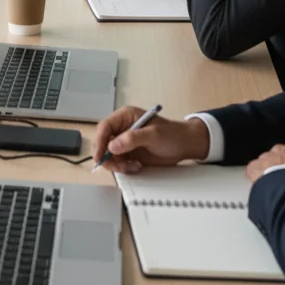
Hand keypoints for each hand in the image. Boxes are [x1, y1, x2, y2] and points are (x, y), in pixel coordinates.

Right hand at [92, 106, 209, 173]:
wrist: (185, 146)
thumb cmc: (171, 134)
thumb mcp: (153, 135)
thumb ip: (132, 139)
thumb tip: (112, 146)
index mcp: (125, 117)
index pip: (105, 127)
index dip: (100, 141)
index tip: (100, 155)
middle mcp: (122, 129)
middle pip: (104, 142)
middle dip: (107, 155)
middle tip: (117, 166)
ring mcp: (125, 142)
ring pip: (109, 154)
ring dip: (117, 164)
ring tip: (132, 166)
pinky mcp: (129, 154)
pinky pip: (118, 162)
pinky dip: (124, 168)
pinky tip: (136, 167)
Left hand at [246, 143, 284, 189]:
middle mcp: (279, 150)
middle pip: (279, 155)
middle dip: (282, 165)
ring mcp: (264, 158)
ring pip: (265, 162)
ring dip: (269, 172)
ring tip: (275, 187)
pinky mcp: (253, 168)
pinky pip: (253, 171)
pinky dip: (256, 178)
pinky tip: (262, 188)